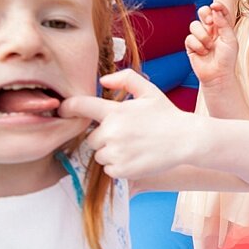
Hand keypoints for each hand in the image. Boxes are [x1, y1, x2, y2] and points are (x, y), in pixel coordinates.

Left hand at [57, 68, 195, 179]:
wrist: (186, 140)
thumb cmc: (166, 114)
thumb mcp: (148, 90)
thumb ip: (125, 79)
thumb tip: (102, 81)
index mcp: (115, 112)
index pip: (81, 106)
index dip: (68, 107)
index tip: (62, 110)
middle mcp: (112, 132)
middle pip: (91, 139)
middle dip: (103, 137)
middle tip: (125, 135)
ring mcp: (116, 153)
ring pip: (100, 155)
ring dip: (110, 153)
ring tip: (132, 147)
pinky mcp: (122, 170)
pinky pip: (109, 169)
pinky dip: (118, 166)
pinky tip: (135, 158)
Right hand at [184, 2, 237, 89]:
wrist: (218, 74)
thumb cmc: (227, 58)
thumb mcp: (230, 39)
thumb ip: (223, 23)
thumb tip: (215, 10)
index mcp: (221, 26)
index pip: (218, 10)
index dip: (216, 6)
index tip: (215, 5)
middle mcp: (210, 30)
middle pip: (202, 11)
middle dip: (204, 14)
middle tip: (209, 22)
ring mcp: (199, 37)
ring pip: (194, 25)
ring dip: (202, 35)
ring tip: (209, 46)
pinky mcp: (191, 46)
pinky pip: (189, 38)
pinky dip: (197, 45)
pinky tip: (203, 52)